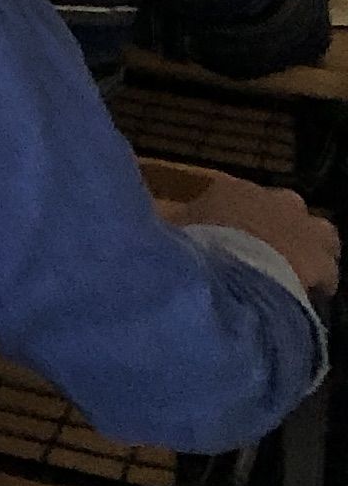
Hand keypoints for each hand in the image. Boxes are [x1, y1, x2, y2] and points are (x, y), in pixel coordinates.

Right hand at [169, 171, 341, 299]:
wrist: (234, 271)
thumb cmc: (196, 247)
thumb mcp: (172, 232)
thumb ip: (173, 226)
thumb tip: (158, 228)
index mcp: (233, 190)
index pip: (237, 197)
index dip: (235, 218)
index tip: (227, 238)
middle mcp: (273, 199)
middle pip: (285, 208)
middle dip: (278, 226)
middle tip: (264, 252)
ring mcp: (302, 226)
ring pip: (319, 232)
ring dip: (307, 247)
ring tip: (292, 271)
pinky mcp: (322, 257)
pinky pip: (327, 271)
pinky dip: (319, 280)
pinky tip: (306, 295)